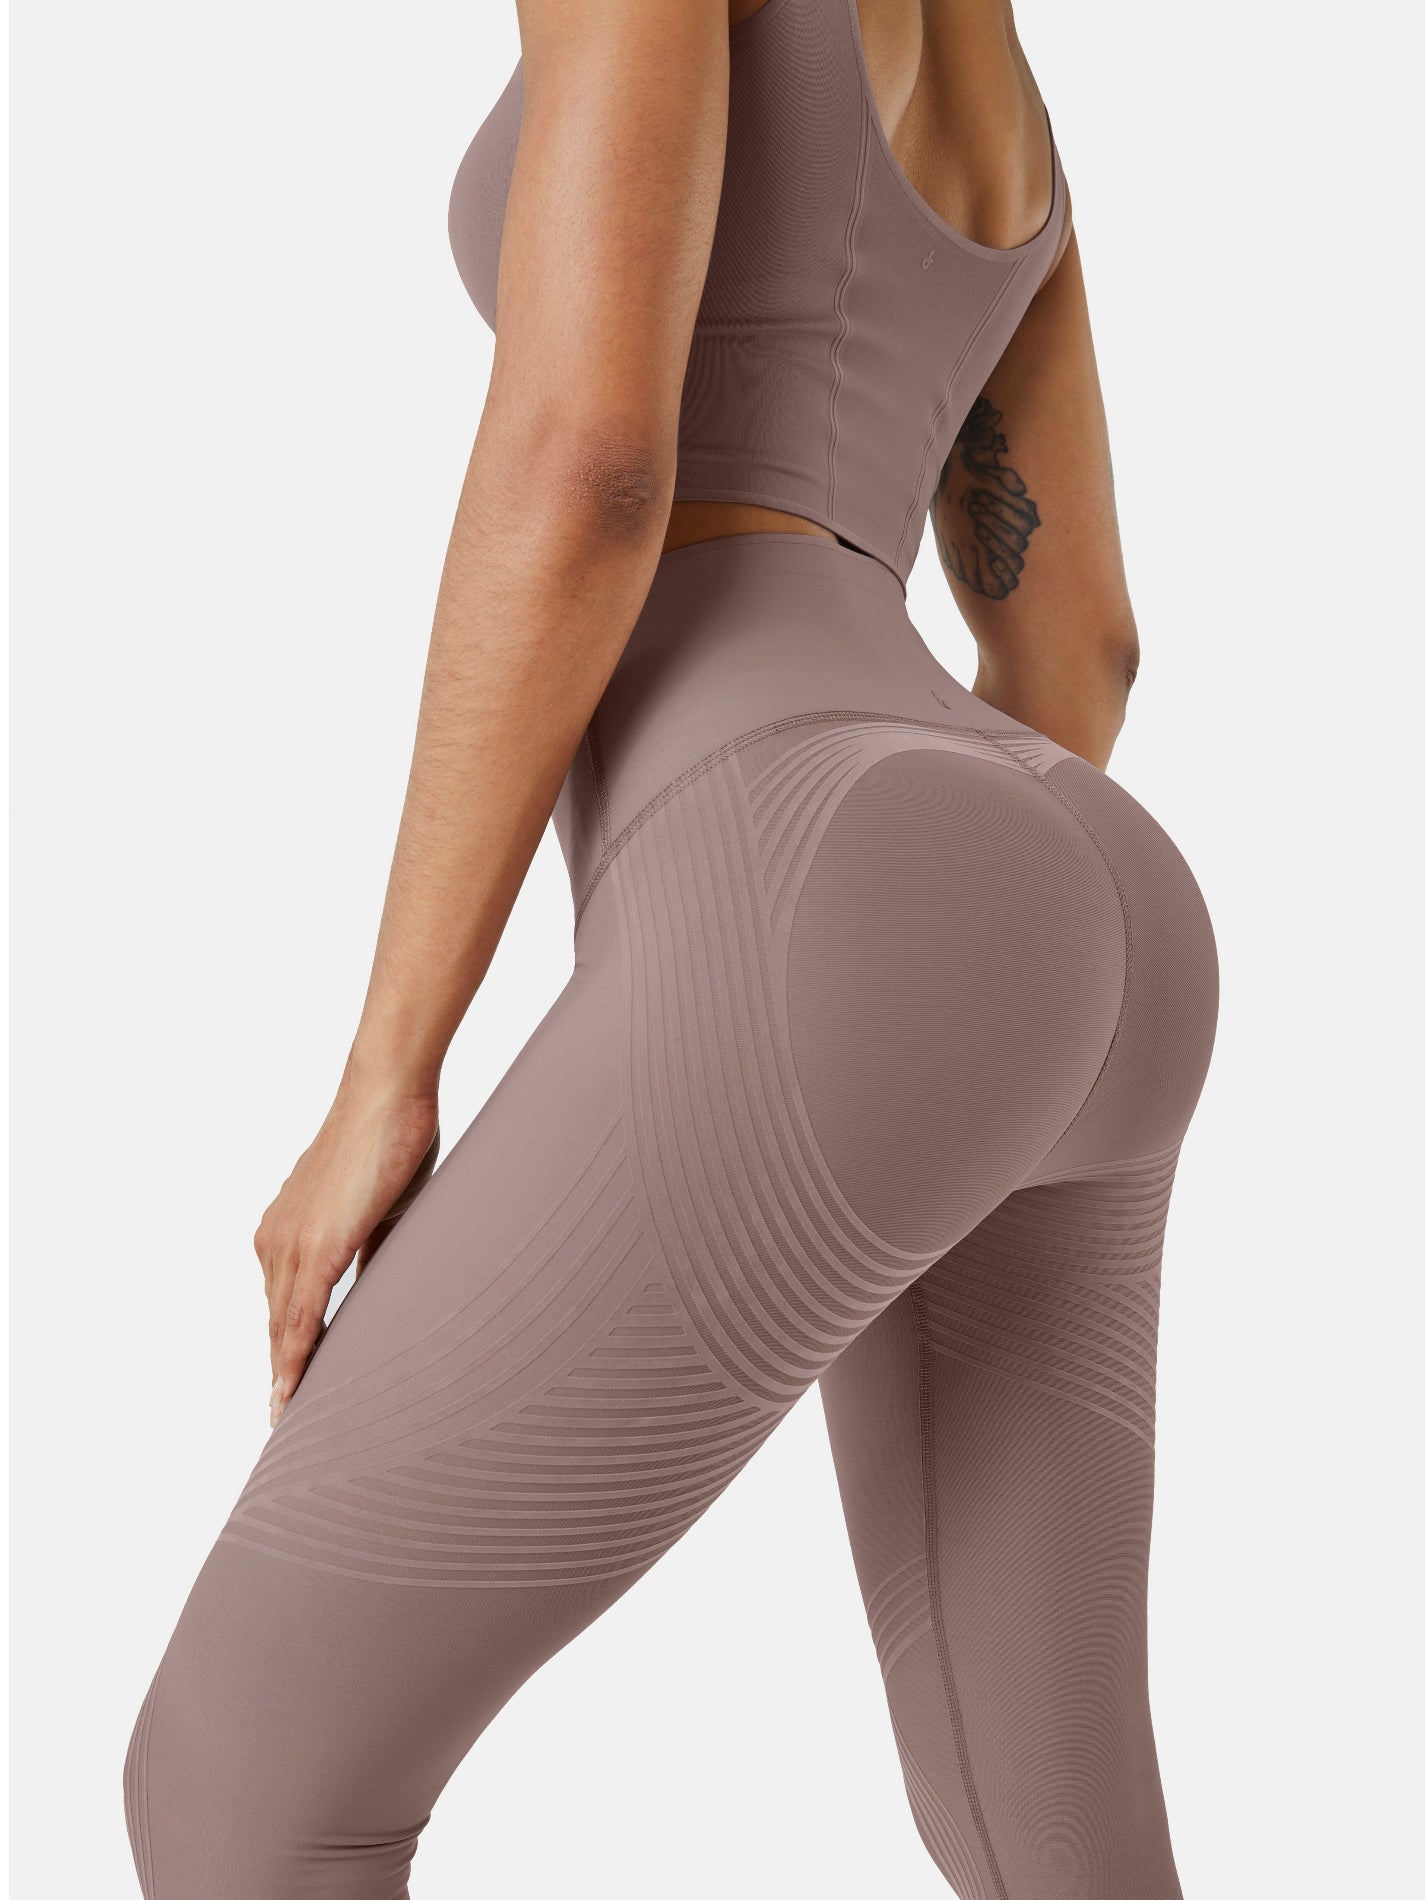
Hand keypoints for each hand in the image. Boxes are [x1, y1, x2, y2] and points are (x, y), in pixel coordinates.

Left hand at [254, 1069, 438, 1424]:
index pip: (282, 1306)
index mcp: (287, 1229)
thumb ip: (368, 1253)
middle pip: (275, 1326)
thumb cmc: (391, 1136)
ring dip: (287, 1377)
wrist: (387, 1090)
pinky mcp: (316, 1246)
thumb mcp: (380, 1210)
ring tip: (291, 1421)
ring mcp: (290, 1243)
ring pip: (282, 1330)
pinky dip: (294, 1360)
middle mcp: (276, 1239)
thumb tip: (376, 1292)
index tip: (288, 1391)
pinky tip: (292, 1394)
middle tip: (286, 1421)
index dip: (285, 1351)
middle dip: (281, 1374)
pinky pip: (299, 1318)